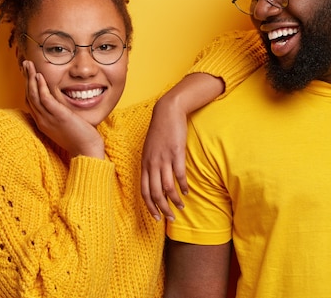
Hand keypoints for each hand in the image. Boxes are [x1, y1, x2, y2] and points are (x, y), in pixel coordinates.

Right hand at [22, 60, 104, 158]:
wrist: (86, 151)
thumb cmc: (80, 139)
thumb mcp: (66, 125)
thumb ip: (61, 115)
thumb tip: (62, 107)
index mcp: (43, 122)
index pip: (31, 102)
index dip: (28, 86)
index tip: (28, 74)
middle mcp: (42, 120)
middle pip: (29, 95)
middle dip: (26, 78)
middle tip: (25, 64)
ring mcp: (48, 119)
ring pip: (34, 95)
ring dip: (30, 78)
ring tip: (28, 64)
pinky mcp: (58, 116)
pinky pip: (45, 99)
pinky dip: (40, 86)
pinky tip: (39, 76)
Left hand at [141, 96, 188, 220]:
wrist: (167, 112)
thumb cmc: (159, 130)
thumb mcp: (150, 149)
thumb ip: (151, 164)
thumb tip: (155, 179)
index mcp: (144, 163)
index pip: (144, 191)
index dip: (149, 206)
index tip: (156, 217)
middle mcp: (152, 164)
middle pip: (155, 193)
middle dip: (162, 208)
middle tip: (170, 219)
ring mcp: (164, 159)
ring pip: (167, 187)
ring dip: (174, 200)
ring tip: (181, 208)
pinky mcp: (176, 153)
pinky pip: (179, 175)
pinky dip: (182, 186)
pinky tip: (186, 192)